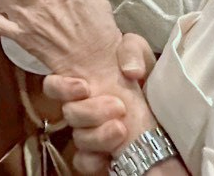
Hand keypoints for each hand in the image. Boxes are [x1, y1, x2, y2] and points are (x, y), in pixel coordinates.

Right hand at [44, 36, 156, 170]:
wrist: (160, 101)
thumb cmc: (141, 73)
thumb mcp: (139, 53)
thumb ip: (132, 51)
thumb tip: (130, 70)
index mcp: (83, 83)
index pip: (53, 86)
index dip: (62, 88)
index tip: (85, 87)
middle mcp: (82, 108)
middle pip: (69, 114)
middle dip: (92, 112)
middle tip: (119, 107)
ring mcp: (90, 132)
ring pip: (80, 139)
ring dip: (99, 136)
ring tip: (122, 129)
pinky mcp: (100, 154)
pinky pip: (84, 162)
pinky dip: (93, 162)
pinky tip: (108, 158)